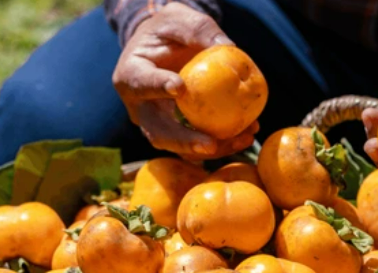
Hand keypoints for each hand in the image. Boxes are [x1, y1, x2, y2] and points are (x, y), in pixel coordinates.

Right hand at [112, 3, 255, 158]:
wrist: (163, 48)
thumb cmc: (169, 31)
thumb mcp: (180, 19)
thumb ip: (199, 30)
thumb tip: (228, 48)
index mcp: (131, 73)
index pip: (141, 83)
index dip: (158, 87)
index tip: (179, 88)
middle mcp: (140, 106)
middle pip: (157, 131)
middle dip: (185, 141)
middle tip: (211, 143)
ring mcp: (157, 124)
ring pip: (178, 146)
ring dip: (210, 148)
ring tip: (242, 139)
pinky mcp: (176, 132)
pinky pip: (196, 144)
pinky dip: (222, 144)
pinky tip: (246, 135)